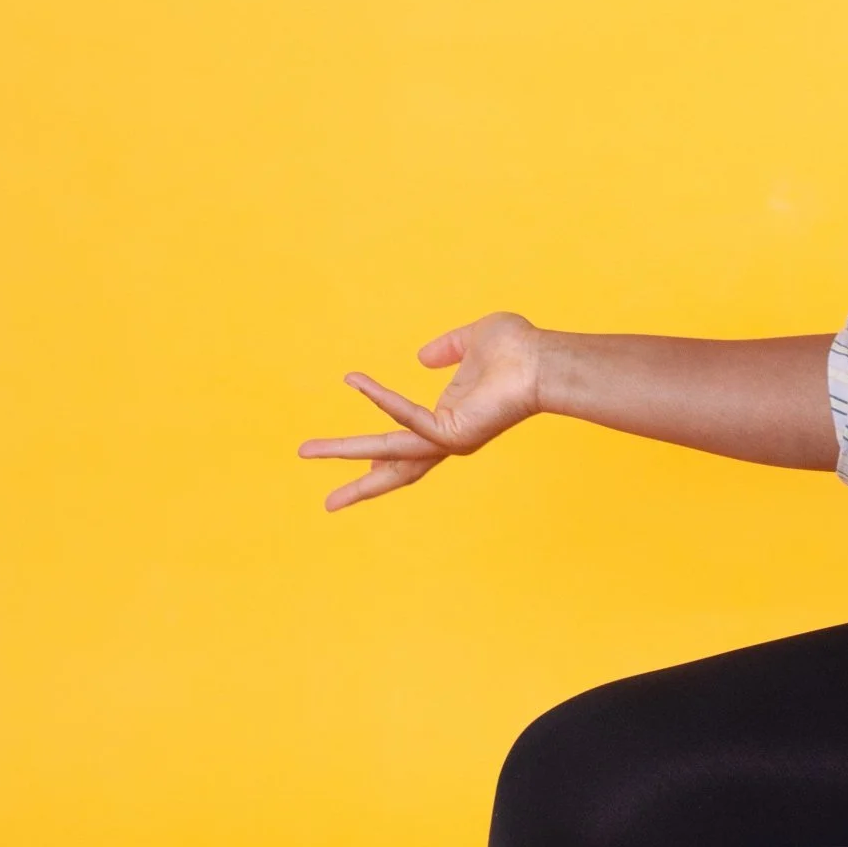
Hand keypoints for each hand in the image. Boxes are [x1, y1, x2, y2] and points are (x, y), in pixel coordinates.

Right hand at [298, 311, 544, 509]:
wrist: (543, 358)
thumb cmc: (518, 350)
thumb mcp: (472, 341)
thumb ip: (446, 347)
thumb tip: (422, 356)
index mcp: (450, 420)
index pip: (409, 445)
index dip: (383, 458)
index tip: (362, 467)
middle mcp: (447, 438)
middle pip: (394, 469)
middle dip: (359, 485)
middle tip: (327, 506)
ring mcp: (448, 439)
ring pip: (387, 452)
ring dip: (344, 451)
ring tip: (304, 450)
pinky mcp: (452, 433)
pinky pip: (406, 417)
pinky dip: (380, 400)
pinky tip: (356, 381)